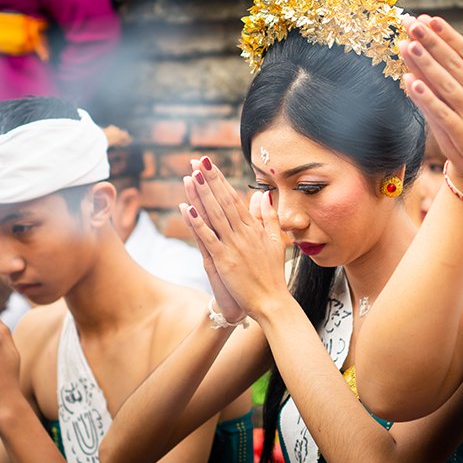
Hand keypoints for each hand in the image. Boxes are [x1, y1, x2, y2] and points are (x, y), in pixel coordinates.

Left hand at [181, 156, 289, 320]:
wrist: (272, 301)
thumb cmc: (272, 274)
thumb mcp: (276, 242)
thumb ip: (269, 217)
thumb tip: (264, 196)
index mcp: (253, 228)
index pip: (233, 198)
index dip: (220, 180)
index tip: (209, 165)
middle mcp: (243, 233)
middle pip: (223, 201)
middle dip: (209, 180)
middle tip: (197, 160)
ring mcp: (233, 246)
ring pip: (214, 215)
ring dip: (202, 194)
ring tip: (190, 175)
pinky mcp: (224, 260)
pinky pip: (208, 238)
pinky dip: (197, 223)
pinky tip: (186, 208)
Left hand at [399, 15, 462, 193]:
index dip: (448, 36)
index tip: (431, 20)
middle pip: (453, 64)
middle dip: (430, 42)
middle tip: (411, 24)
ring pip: (444, 84)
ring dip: (424, 64)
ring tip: (406, 45)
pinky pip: (441, 113)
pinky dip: (425, 98)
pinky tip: (410, 83)